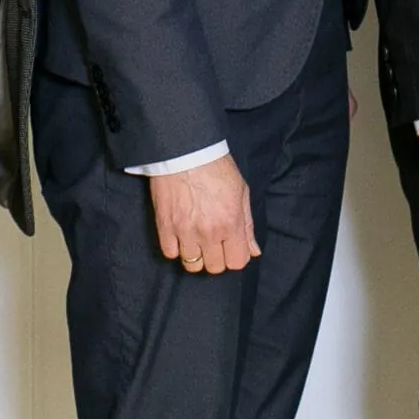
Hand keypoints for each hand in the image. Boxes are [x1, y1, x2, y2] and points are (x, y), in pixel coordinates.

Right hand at [149, 154, 258, 275]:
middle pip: (215, 267)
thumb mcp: (241, 191)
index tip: (231, 246)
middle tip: (214, 242)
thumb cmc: (216, 167)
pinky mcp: (165, 226)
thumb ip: (247, 225)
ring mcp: (185, 231)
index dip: (236, 256)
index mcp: (231, 222)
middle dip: (217, 257)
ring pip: (192, 265)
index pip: (237, 262)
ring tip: (196, 239)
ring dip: (196, 255)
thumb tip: (254, 251)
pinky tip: (181, 235)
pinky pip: (170, 253)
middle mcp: (209, 232)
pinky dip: (176, 248)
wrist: (185, 150)